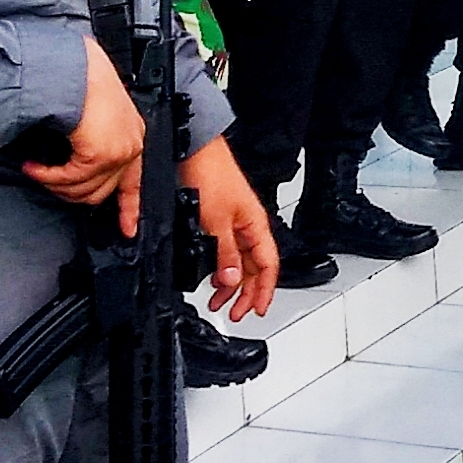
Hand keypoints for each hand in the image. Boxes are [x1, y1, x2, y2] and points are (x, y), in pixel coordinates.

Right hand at [24, 33, 149, 231]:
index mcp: (132, 136)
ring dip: (54, 184)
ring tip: (36, 169)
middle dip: (69, 192)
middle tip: (45, 179)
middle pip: (101, 192)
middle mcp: (130, 146)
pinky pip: (69, 180)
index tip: (127, 229)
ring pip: (83, 191)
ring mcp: (118, 152)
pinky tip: (33, 166)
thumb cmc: (79, 80)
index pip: (136, 182)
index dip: (130, 208)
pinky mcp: (99, 154)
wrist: (74, 65)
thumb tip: (76, 167)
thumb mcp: (93, 116)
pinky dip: (47, 176)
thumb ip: (93, 141)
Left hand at [185, 135, 277, 321]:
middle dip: (246, 294)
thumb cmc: (210, 174)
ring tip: (217, 301)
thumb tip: (232, 281)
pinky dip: (220, 267)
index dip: (265, 291)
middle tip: (234, 313)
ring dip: (230, 283)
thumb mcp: (216, 222)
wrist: (193, 150)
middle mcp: (248, 226)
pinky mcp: (218, 218)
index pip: (269, 266)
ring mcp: (234, 223)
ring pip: (239, 261)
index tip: (257, 310)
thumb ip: (225, 253)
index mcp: (256, 226)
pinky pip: (225, 251)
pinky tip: (210, 276)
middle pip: (254, 269)